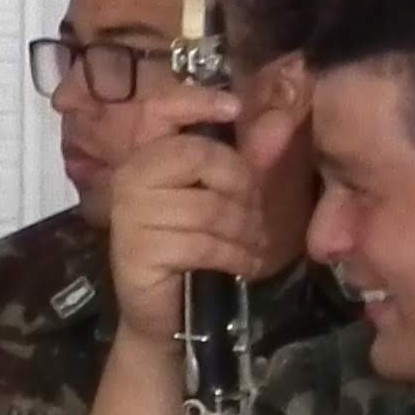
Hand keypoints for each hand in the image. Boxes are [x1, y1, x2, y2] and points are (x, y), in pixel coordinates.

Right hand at [97, 81, 303, 340]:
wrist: (167, 315)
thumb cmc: (197, 248)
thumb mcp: (226, 197)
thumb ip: (247, 158)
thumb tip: (284, 117)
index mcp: (147, 155)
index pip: (160, 109)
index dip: (195, 100)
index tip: (233, 107)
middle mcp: (130, 176)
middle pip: (201, 155)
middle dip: (243, 187)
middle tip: (256, 215)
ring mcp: (129, 213)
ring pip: (210, 205)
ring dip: (245, 231)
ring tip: (254, 245)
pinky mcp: (137, 248)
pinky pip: (204, 242)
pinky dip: (235, 256)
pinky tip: (243, 265)